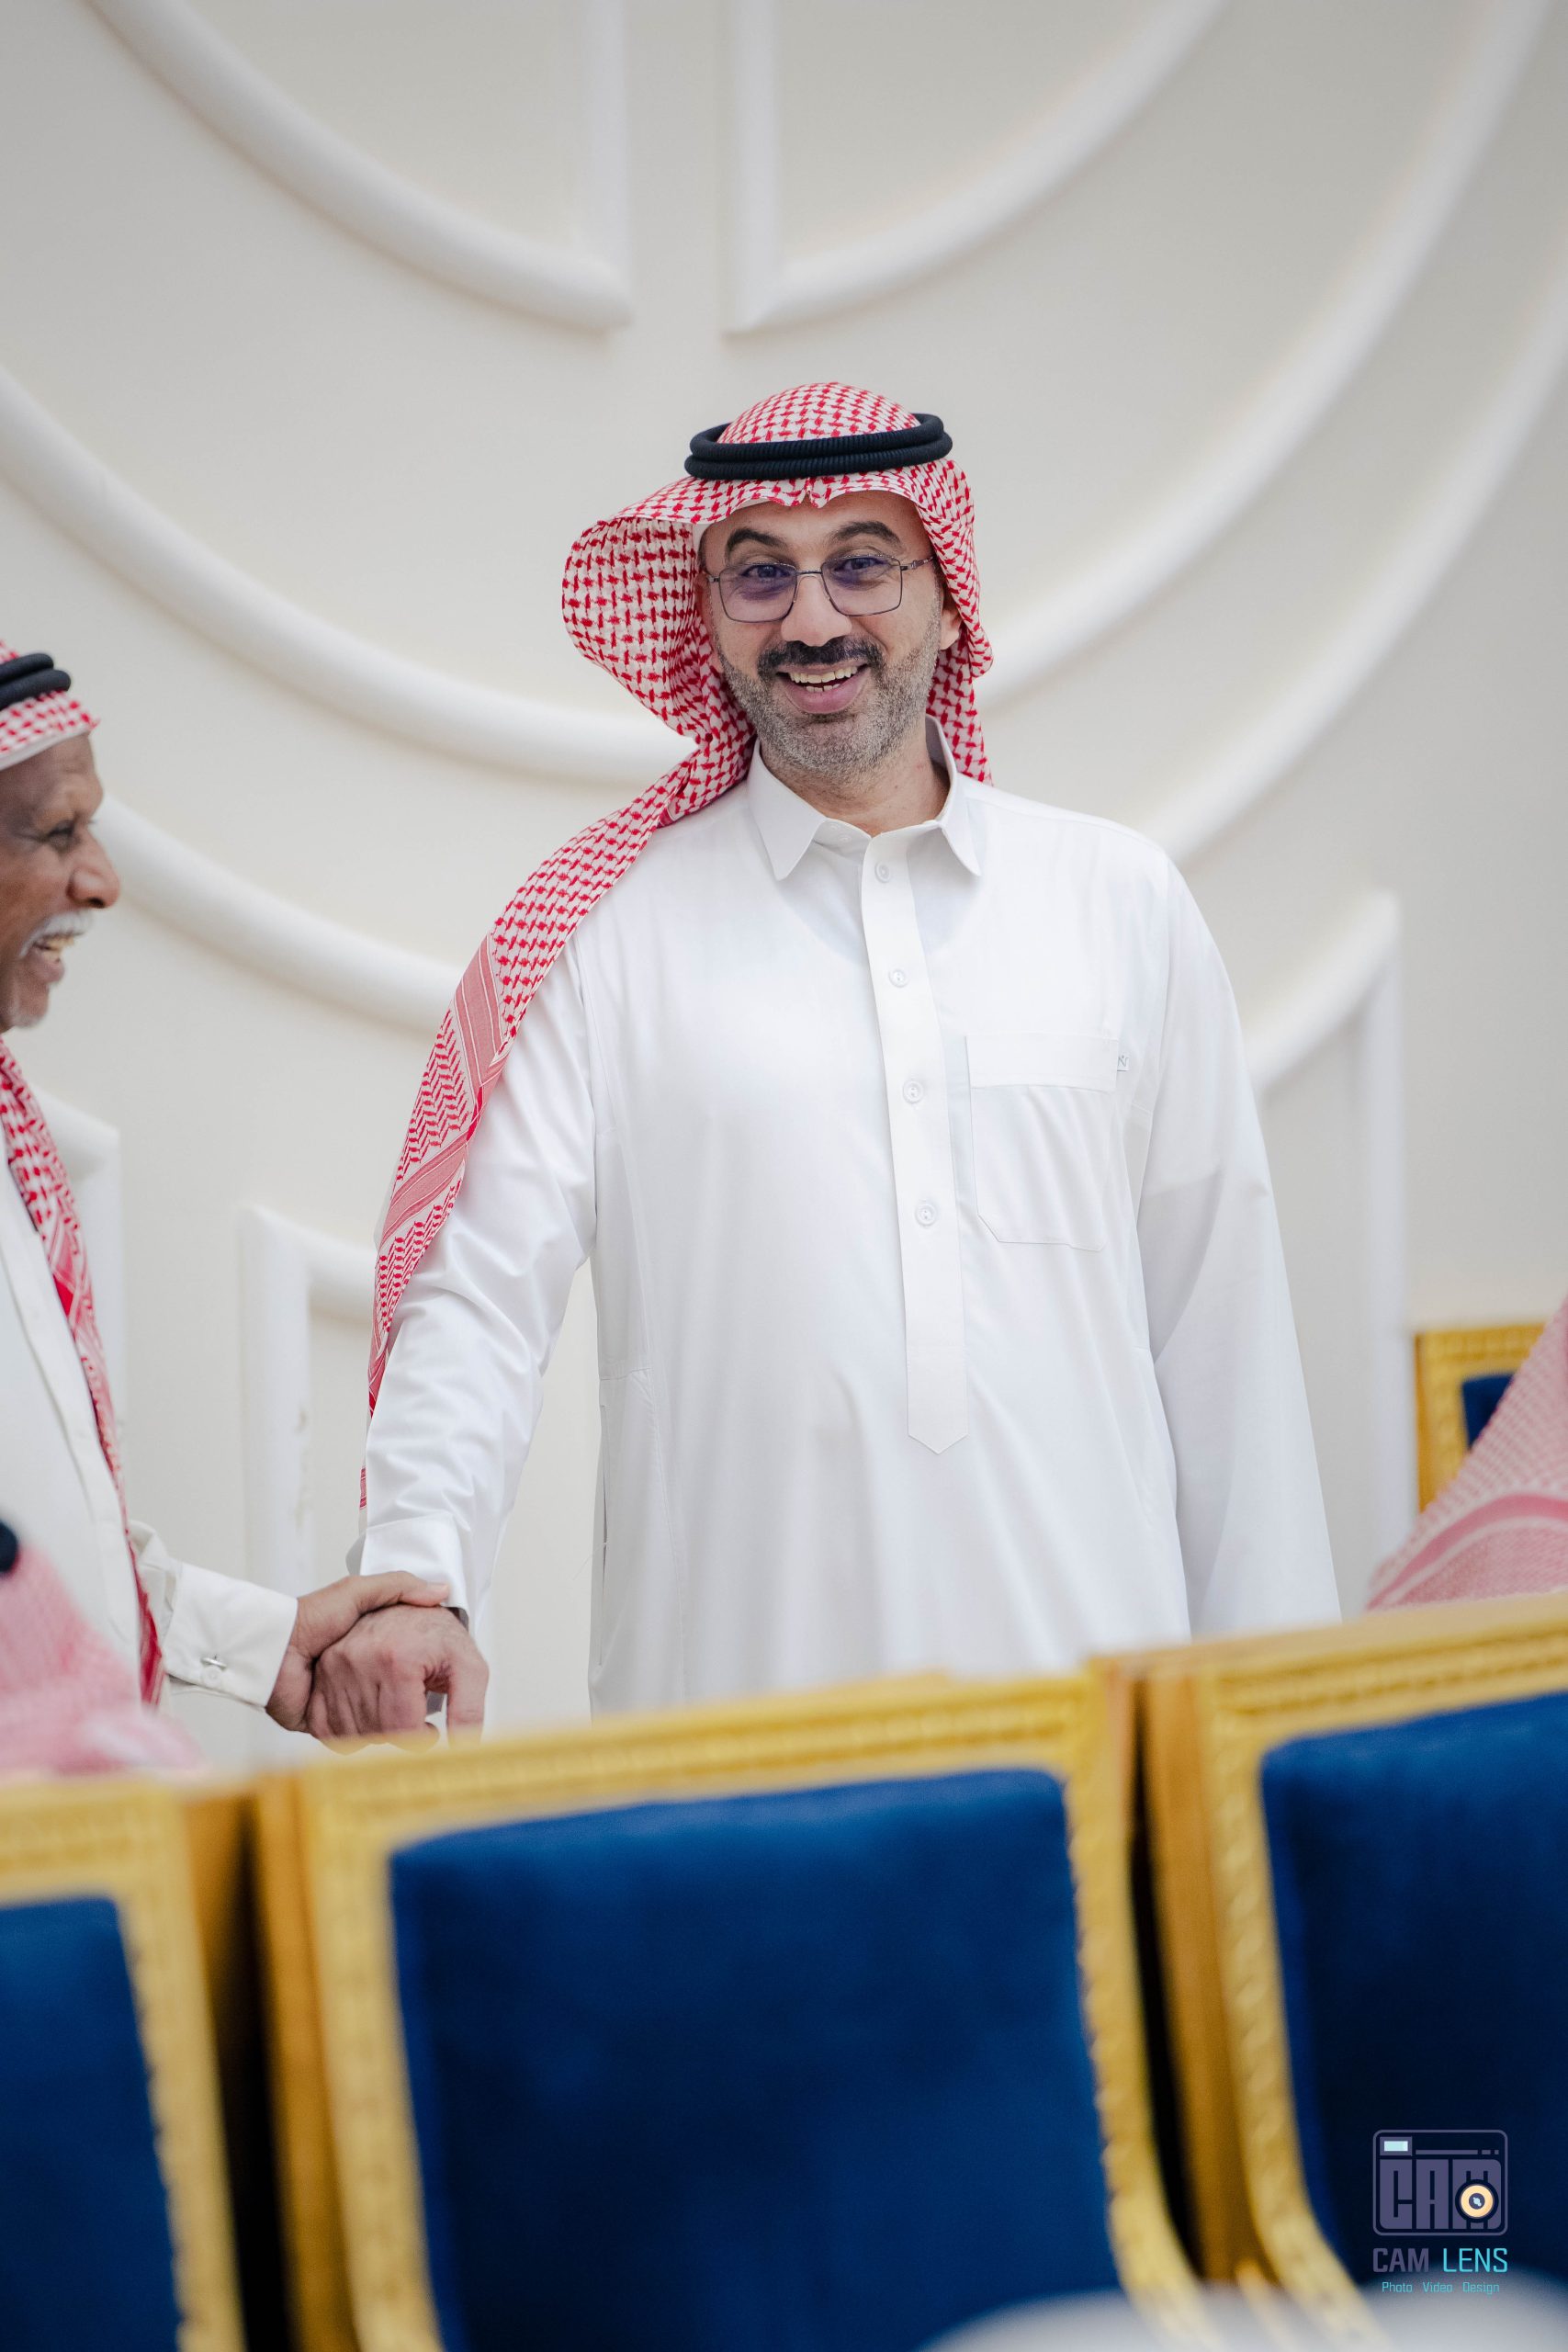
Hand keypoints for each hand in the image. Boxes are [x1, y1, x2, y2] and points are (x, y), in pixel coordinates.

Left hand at [266, 1572, 451, 1731]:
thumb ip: (397, 1587)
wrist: (267, 1651)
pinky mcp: (332, 1726)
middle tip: (418, 1706)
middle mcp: (367, 1678)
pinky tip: (367, 1733)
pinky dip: (358, 1739)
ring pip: (380, 1726)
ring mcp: (350, 1704)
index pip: (417, 1669)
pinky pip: (353, 1740)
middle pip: (403, 1704)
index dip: (428, 1678)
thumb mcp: (356, 1591)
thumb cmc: (307, 1617)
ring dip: (385, 1727)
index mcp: (379, 1650)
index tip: (438, 1681)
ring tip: (394, 1725)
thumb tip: (440, 1589)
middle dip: (409, 1708)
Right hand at [305, 1600, 487, 1747]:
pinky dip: (348, 1728)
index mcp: (397, 1659)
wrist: (406, 1607)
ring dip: (376, 1730)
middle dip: (401, 1730)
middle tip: (413, 1709)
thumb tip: (463, 1746)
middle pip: (379, 1734)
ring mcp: (334, 1668)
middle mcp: (359, 1661)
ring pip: (354, 1734)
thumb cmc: (436, 1635)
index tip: (429, 1727)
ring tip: (393, 1705)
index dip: (422, 1737)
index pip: (404, 1731)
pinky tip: (369, 1710)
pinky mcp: (320, 1675)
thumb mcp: (467, 1665)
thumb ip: (469, 1707)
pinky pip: (327, 1727)